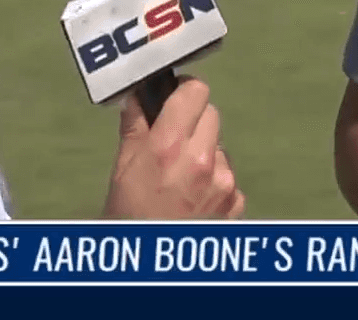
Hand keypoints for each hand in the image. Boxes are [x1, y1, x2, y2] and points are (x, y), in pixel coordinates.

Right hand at [103, 77, 245, 219]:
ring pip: (221, 147)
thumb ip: (134, 127)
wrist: (149, 265)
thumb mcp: (122, 169)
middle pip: (212, 115)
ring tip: (181, 179)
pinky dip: (216, 183)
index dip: (185, 92)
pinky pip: (229, 177)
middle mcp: (202, 160)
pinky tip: (195, 199)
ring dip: (206, 154)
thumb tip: (138, 97)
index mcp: (169, 146)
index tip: (176, 98)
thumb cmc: (128, 218)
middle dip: (194, 122)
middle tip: (174, 141)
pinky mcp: (235, 203)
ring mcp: (223, 183)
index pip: (196, 91)